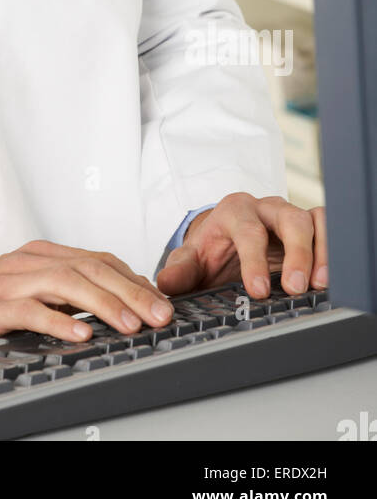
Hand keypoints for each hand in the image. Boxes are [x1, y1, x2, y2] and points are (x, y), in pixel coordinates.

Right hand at [0, 239, 176, 365]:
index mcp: (40, 255)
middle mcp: (27, 261)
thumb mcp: (30, 296)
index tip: (160, 302)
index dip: (133, 279)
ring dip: (104, 304)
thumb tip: (117, 307)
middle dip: (131, 291)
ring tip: (131, 324)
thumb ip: (66, 296)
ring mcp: (8, 281)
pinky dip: (59, 322)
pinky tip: (81, 334)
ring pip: (66, 283)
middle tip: (160, 314)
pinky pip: (30, 310)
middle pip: (89, 267)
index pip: (98, 258)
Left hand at [156, 193, 327, 299]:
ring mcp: (289, 215)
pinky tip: (329, 277)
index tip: (257, 290)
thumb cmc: (211, 249)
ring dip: (319, 252)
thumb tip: (166, 285)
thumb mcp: (191, 258)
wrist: (225, 240)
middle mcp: (265, 208)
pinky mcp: (308, 225)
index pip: (247, 230)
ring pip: (312, 221)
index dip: (254, 260)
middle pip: (288, 220)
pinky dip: (332, 248)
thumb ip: (180, 270)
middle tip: (295, 288)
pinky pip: (326, 226)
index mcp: (233, 211)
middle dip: (295, 253)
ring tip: (319, 285)